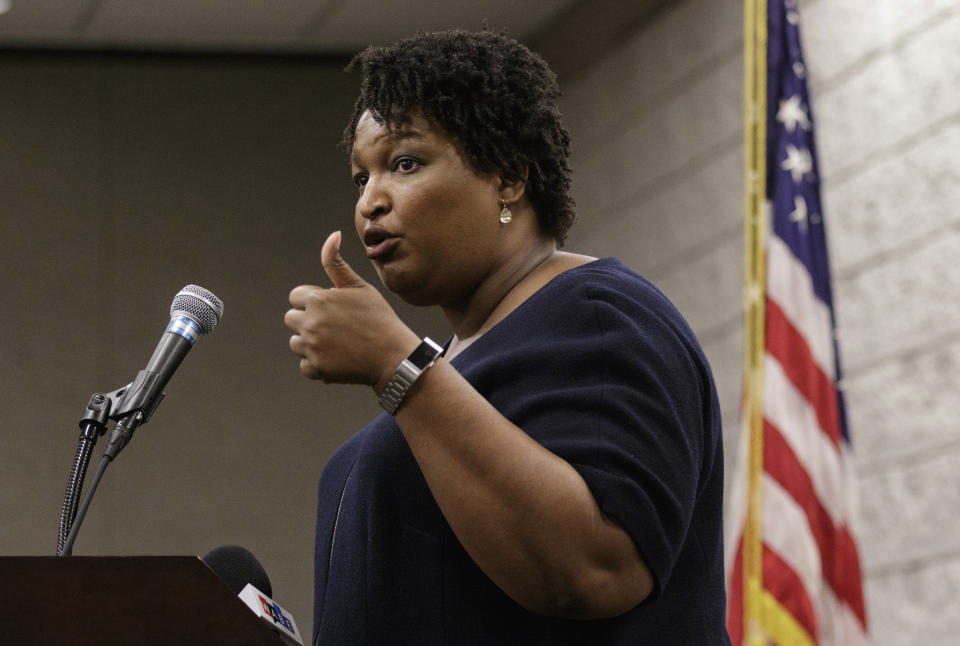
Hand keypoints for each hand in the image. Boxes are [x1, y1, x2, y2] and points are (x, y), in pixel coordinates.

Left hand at [284, 231, 419, 389]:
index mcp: (318, 299)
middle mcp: (310, 322)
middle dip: (308, 321)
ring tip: (338, 343)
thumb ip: (336, 263)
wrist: (393, 356)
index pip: (296, 297)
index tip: (333, 309)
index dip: (314, 301)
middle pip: (291, 319)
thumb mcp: (360, 287)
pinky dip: (318, 363)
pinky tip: (338, 358)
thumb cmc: (379, 318)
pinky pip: (304, 364)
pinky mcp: (316, 368)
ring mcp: (311, 347)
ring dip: (311, 343)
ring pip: (295, 342)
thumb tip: (333, 235)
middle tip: (335, 327)